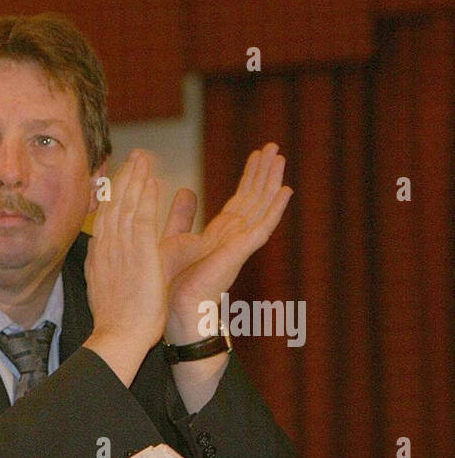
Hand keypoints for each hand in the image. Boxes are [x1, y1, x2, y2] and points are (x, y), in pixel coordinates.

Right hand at [84, 150, 165, 385]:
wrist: (119, 336)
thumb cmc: (117, 322)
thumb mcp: (103, 289)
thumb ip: (103, 268)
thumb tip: (99, 257)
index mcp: (99, 257)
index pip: (105, 219)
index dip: (112, 196)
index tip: (119, 179)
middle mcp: (105, 248)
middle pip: (112, 205)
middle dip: (123, 179)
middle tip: (133, 157)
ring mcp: (120, 248)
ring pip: (125, 205)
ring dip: (134, 179)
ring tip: (142, 158)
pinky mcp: (138, 251)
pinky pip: (141, 215)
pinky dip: (144, 195)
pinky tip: (150, 179)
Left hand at [159, 142, 291, 343]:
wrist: (173, 312)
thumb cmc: (172, 284)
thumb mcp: (176, 239)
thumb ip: (183, 217)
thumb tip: (187, 190)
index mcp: (219, 235)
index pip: (239, 200)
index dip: (249, 177)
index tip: (258, 154)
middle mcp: (233, 238)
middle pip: (253, 199)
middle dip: (263, 172)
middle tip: (274, 145)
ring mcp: (238, 246)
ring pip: (260, 207)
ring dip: (271, 182)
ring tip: (281, 157)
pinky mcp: (239, 253)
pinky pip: (262, 227)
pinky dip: (274, 209)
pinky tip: (286, 191)